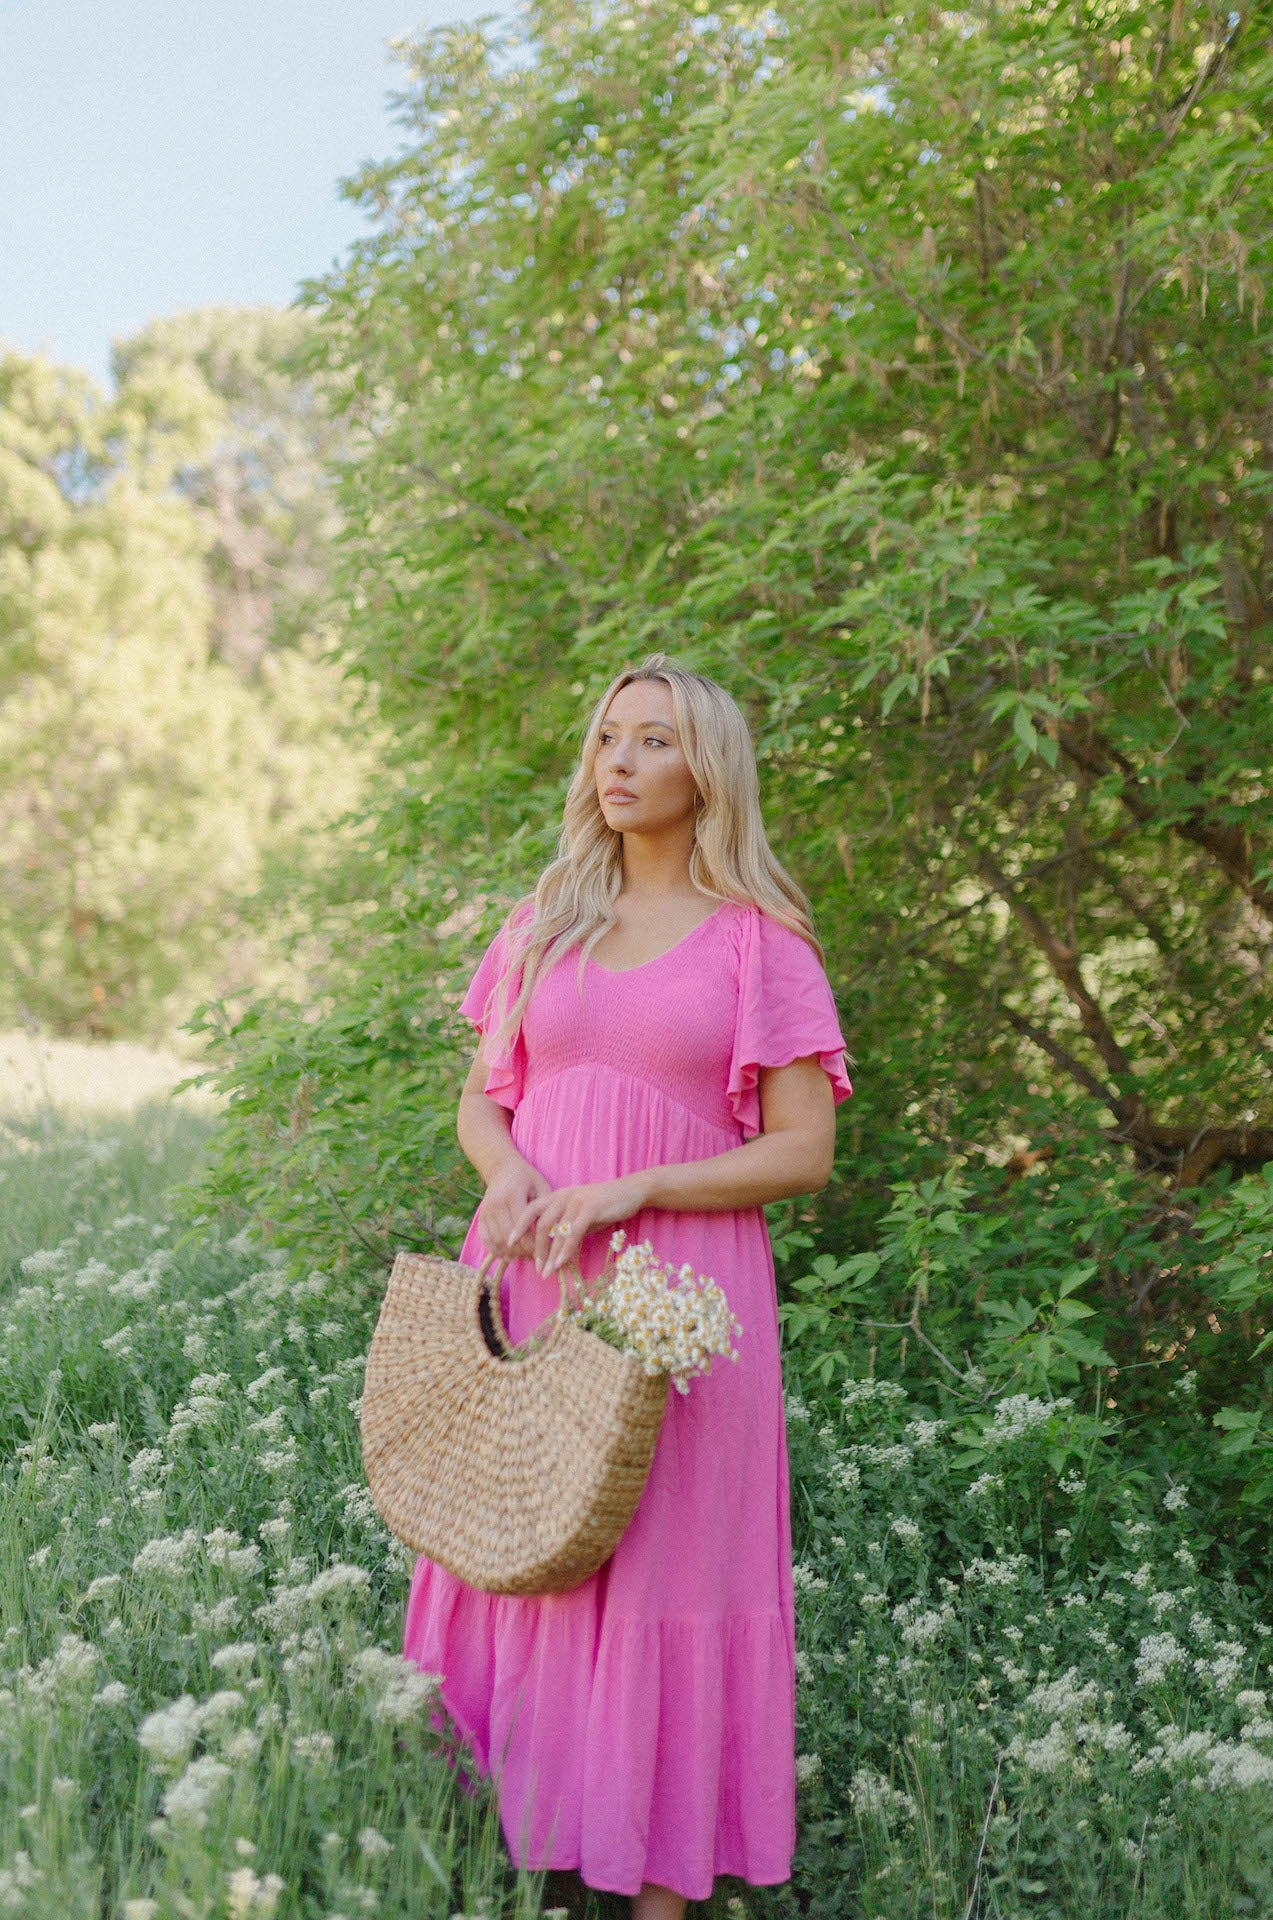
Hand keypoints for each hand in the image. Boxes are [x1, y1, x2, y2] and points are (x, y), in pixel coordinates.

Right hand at [477, 1159, 552, 1260]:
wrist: (503, 1168)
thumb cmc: (527, 1179)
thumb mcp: (541, 1186)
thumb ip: (546, 1208)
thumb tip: (554, 1234)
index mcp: (512, 1195)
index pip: (522, 1226)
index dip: (533, 1242)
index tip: (545, 1250)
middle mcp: (496, 1204)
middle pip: (509, 1237)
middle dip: (523, 1251)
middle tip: (537, 1257)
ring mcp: (486, 1211)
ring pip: (497, 1241)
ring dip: (512, 1253)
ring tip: (525, 1256)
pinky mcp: (481, 1217)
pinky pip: (486, 1240)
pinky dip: (497, 1251)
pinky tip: (510, 1255)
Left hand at [514, 1174, 650, 1277]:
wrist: (631, 1191)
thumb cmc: (605, 1206)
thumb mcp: (581, 1216)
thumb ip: (566, 1228)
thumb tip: (554, 1251)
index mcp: (557, 1196)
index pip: (531, 1210)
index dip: (518, 1226)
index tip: (509, 1244)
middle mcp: (563, 1196)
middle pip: (541, 1224)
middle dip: (536, 1248)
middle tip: (535, 1267)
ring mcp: (576, 1201)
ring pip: (556, 1230)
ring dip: (550, 1255)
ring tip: (547, 1272)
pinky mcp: (590, 1209)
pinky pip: (573, 1232)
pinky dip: (566, 1250)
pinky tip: (562, 1263)